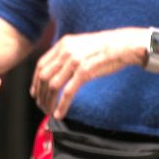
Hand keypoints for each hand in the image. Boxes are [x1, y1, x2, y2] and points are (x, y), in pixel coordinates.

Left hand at [31, 28, 146, 118]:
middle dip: (40, 94)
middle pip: (43, 76)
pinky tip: (59, 114)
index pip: (41, 64)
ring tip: (49, 112)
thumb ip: (67, 54)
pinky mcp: (85, 72)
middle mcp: (66, 51)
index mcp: (63, 44)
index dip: (35, 81)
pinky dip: (61, 105)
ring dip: (48, 102)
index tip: (35, 92)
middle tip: (41, 105)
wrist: (124, 45)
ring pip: (53, 86)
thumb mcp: (80, 44)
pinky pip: (68, 92)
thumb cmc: (105, 47)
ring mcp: (74, 61)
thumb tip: (57, 69)